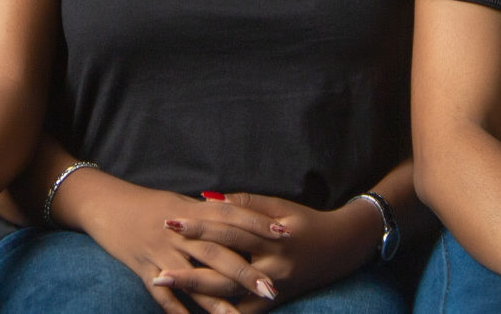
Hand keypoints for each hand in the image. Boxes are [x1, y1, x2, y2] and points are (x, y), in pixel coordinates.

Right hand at [55, 171, 277, 313]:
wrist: (104, 202)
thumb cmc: (145, 203)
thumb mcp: (179, 201)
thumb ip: (207, 212)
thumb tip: (238, 215)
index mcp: (191, 210)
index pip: (231, 216)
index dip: (257, 224)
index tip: (284, 234)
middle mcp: (179, 230)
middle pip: (217, 252)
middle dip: (245, 272)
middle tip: (271, 288)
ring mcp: (161, 251)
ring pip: (193, 277)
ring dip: (217, 300)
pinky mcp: (143, 268)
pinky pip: (163, 295)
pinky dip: (178, 311)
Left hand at [180, 192, 383, 299]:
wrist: (342, 248)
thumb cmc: (307, 220)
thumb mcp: (279, 205)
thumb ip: (244, 202)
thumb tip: (208, 198)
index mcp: (272, 236)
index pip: (229, 230)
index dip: (199, 226)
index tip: (171, 222)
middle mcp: (273, 265)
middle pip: (225, 270)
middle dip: (190, 272)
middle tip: (158, 272)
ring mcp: (275, 286)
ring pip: (232, 296)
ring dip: (200, 295)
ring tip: (173, 294)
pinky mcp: (276, 301)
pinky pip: (247, 311)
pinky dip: (224, 313)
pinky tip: (200, 312)